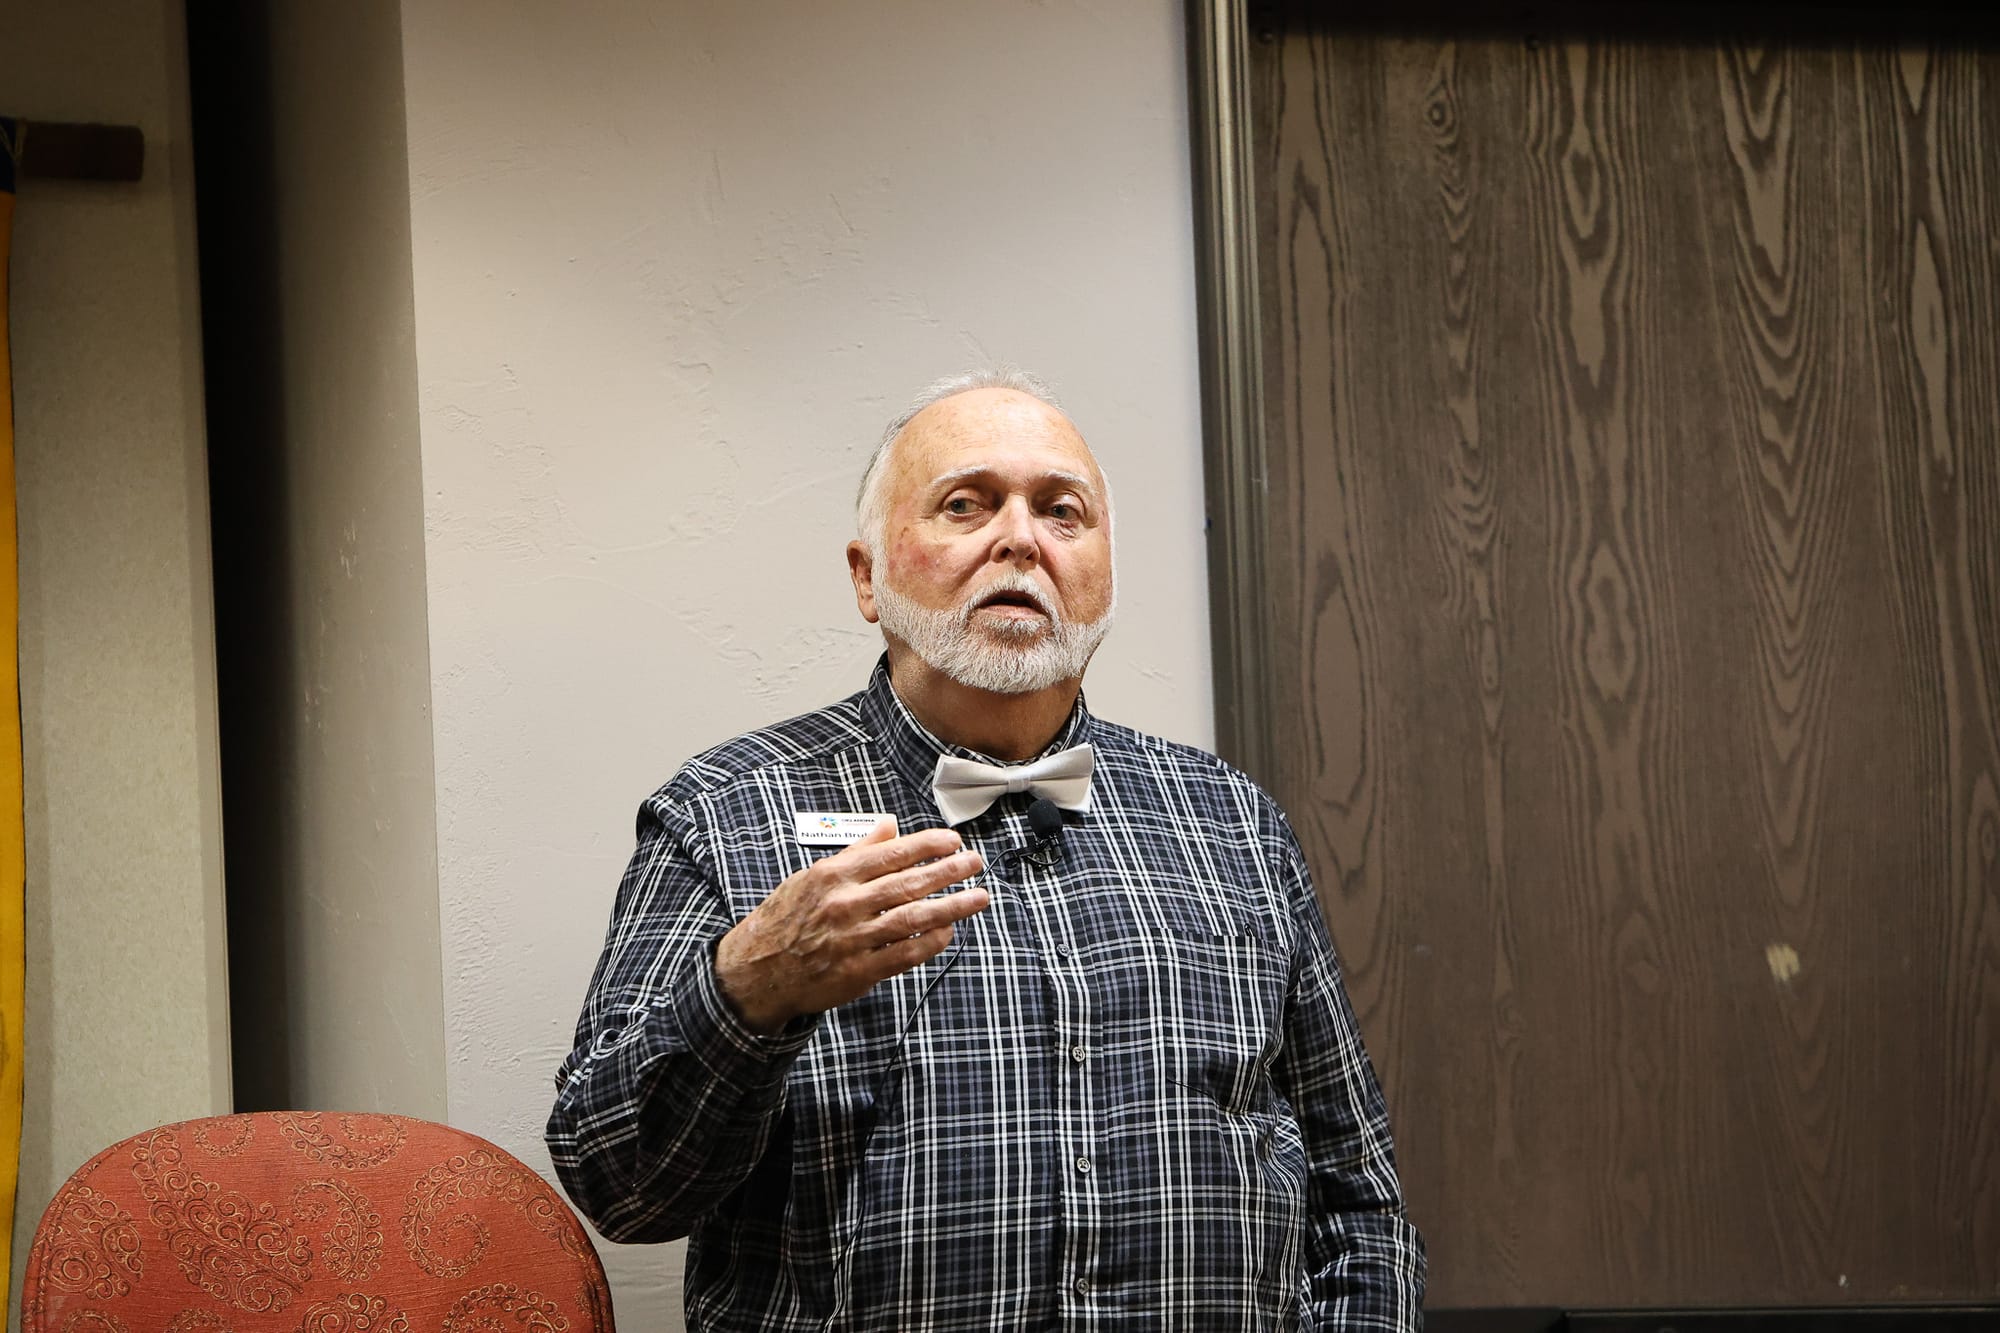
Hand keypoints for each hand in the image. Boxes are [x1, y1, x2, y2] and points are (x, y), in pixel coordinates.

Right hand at [714, 821, 988, 1033]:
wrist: (758, 970)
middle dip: (948, 872)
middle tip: (975, 864)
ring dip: (951, 907)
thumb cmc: (787, 918)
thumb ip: (856, 851)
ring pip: (913, 919)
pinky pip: (904, 954)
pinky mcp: (859, 971)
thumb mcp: (813, 876)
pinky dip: (930, 942)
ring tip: (978, 897)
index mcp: (835, 876)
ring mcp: (853, 940)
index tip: (953, 841)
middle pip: (908, 884)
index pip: (891, 854)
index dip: (927, 846)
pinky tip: (949, 931)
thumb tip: (888, 825)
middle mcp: (845, 905)